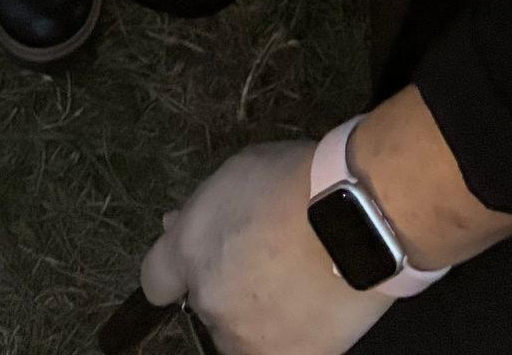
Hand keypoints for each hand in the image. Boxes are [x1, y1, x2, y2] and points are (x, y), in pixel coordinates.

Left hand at [142, 144, 385, 354]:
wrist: (355, 218)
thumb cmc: (296, 180)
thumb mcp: (238, 173)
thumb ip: (205, 209)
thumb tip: (175, 225)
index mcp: (188, 250)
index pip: (155, 279)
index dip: (176, 270)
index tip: (200, 259)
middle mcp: (208, 302)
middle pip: (206, 304)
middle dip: (226, 284)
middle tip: (266, 257)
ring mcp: (247, 339)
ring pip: (243, 332)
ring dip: (259, 312)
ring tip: (299, 280)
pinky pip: (282, 347)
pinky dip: (295, 330)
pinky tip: (317, 301)